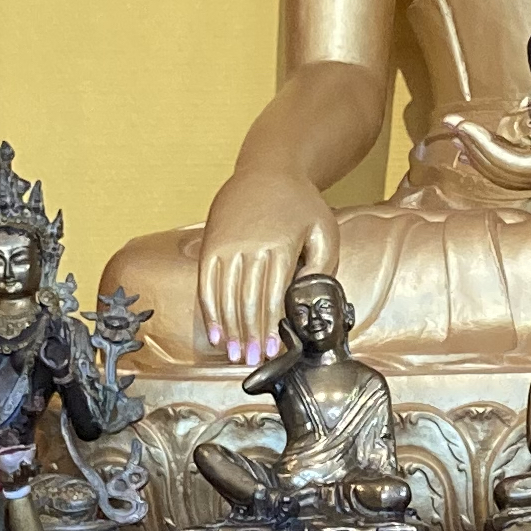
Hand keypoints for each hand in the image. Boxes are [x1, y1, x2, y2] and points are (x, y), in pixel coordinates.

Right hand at [194, 169, 335, 365]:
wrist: (268, 169)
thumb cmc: (301, 203)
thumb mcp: (325, 228)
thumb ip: (322, 265)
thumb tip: (304, 296)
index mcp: (279, 246)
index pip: (272, 297)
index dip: (270, 328)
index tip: (272, 352)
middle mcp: (248, 247)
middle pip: (246, 301)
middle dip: (249, 336)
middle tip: (252, 360)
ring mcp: (226, 245)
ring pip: (224, 296)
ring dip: (229, 330)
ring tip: (235, 354)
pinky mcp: (211, 244)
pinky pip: (206, 284)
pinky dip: (209, 311)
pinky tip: (215, 333)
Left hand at [429, 99, 530, 203]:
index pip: (504, 161)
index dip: (478, 143)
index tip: (458, 123)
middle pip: (499, 171)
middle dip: (471, 148)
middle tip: (448, 125)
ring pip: (509, 176)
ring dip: (483, 157)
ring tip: (463, 140)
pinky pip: (522, 174)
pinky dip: (501, 162)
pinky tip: (497, 152)